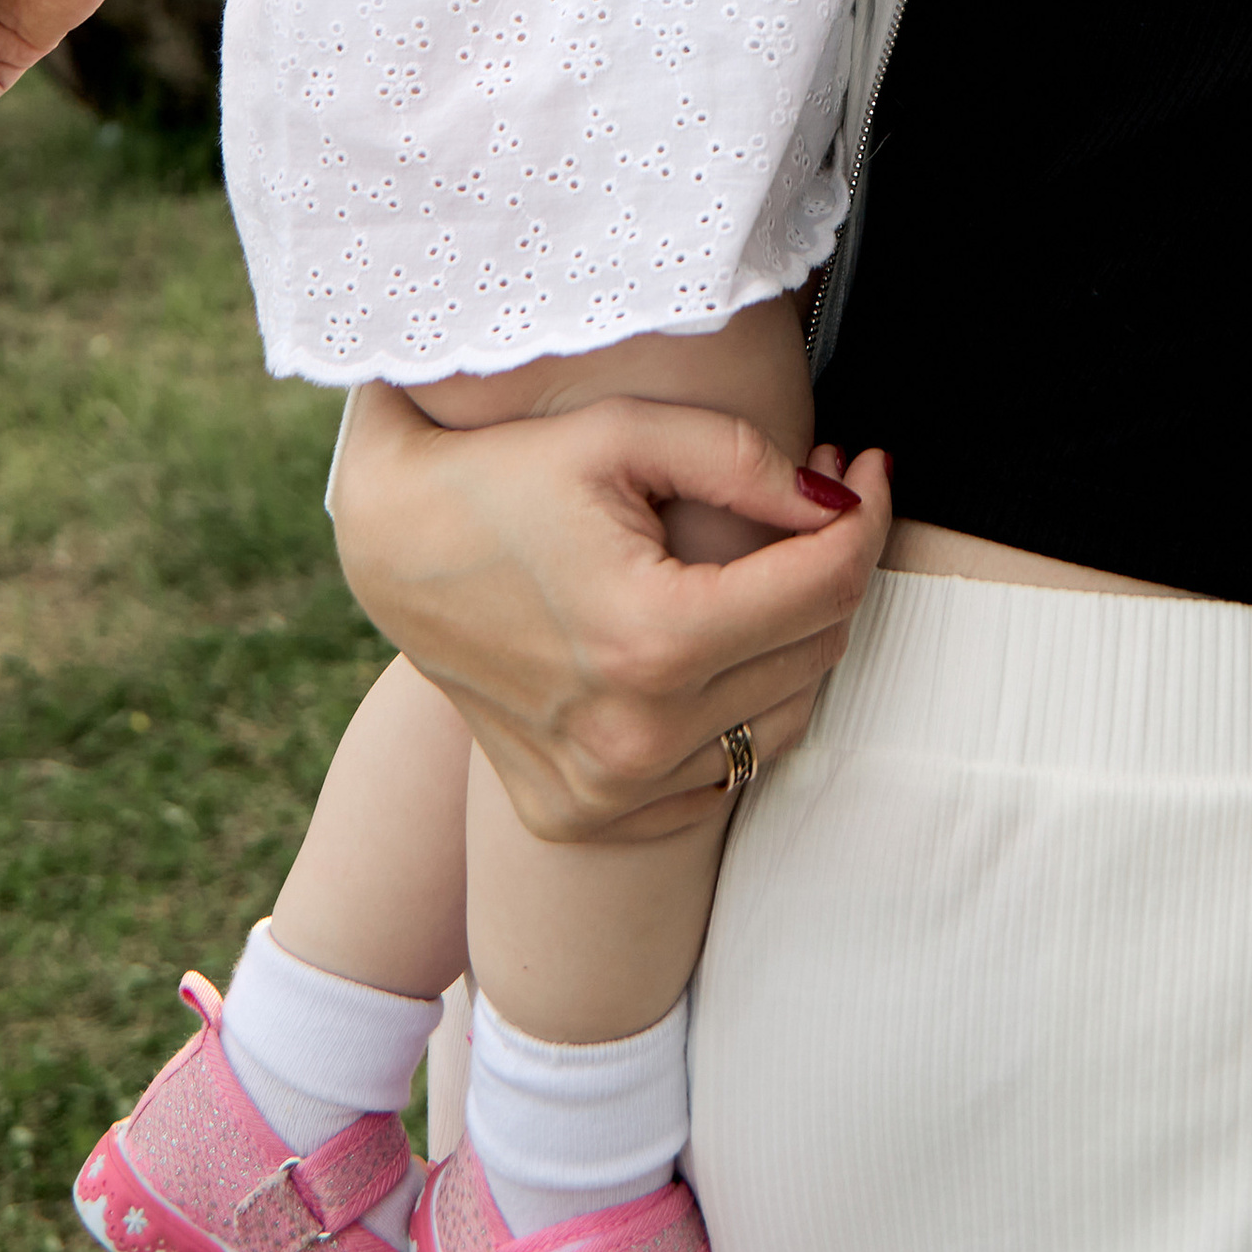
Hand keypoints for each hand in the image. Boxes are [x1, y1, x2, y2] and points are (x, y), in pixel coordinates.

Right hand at [330, 386, 891, 843]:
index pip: (827, 584)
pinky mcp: (584, 815)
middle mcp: (636, 739)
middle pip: (817, 648)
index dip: (866, 513)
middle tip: (815, 489)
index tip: (863, 464)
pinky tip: (709, 633)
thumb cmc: (502, 472)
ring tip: (767, 558)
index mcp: (651, 641)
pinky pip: (720, 768)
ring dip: (794, 633)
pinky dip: (735, 702)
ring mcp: (608, 792)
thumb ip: (743, 460)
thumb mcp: (620, 436)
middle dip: (834, 560)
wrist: (385, 552)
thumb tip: (838, 501)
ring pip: (783, 715)